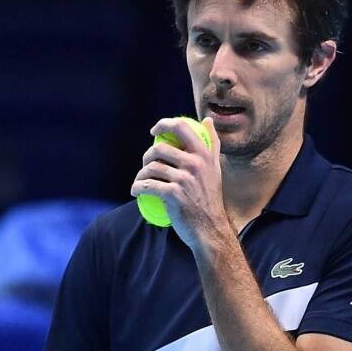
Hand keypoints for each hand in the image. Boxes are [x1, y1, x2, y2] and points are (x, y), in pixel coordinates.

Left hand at [130, 116, 233, 253]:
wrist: (211, 229)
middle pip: (159, 148)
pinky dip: (137, 187)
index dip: (163, 125)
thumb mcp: (215, 169)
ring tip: (140, 181)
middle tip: (146, 165)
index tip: (154, 132)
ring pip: (151, 168)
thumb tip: (207, 121)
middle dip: (147, 156)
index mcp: (204, 155)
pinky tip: (136, 191)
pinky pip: (147, 185)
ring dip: (140, 174)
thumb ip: (212, 144)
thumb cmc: (211, 199)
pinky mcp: (173, 194)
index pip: (180, 128)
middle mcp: (195, 164)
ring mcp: (184, 179)